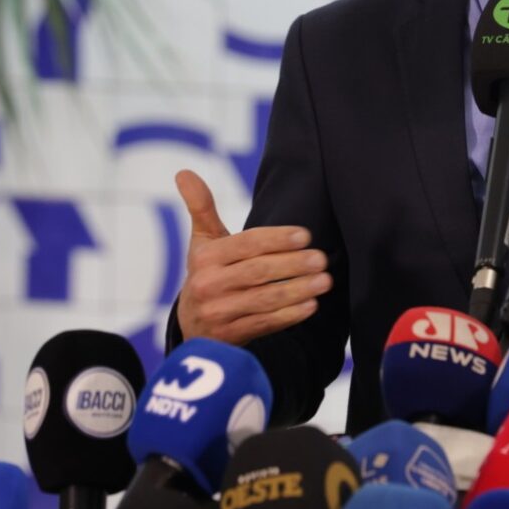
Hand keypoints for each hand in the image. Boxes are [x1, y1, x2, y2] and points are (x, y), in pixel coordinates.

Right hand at [174, 169, 331, 346]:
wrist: (194, 326)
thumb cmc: (209, 273)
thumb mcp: (202, 242)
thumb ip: (201, 207)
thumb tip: (183, 172)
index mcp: (205, 257)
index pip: (246, 244)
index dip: (276, 239)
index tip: (305, 235)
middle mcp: (207, 285)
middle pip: (257, 271)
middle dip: (293, 265)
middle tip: (322, 259)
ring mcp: (218, 313)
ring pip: (264, 299)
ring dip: (298, 290)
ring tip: (325, 281)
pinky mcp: (229, 337)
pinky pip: (264, 323)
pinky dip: (290, 315)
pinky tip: (311, 305)